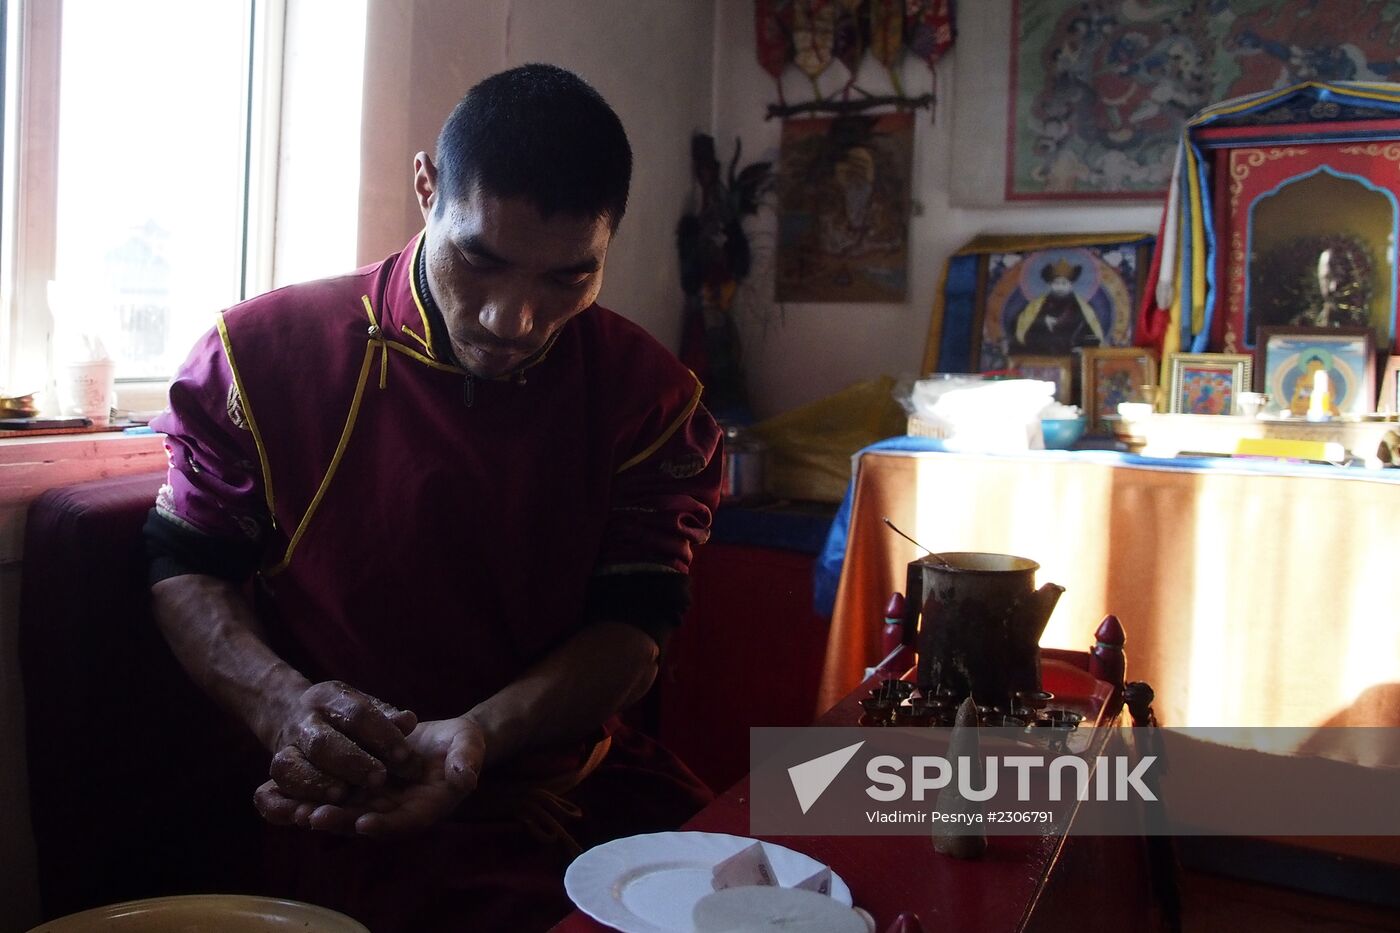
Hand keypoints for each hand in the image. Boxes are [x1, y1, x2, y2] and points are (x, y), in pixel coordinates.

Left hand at [255, 715, 484, 836]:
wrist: (445, 742)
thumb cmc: (462, 745)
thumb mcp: (469, 747)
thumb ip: (467, 762)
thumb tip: (466, 778)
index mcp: (424, 808)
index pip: (404, 822)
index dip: (386, 824)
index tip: (366, 822)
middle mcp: (394, 811)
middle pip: (365, 821)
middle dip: (341, 820)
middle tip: (315, 817)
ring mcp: (374, 800)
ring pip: (342, 810)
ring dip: (316, 811)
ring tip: (291, 809)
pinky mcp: (357, 786)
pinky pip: (331, 794)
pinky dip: (307, 795)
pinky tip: (278, 793)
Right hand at [260, 680, 419, 810]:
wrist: (289, 710)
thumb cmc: (343, 715)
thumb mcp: (363, 706)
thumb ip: (386, 719)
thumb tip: (409, 721)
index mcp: (329, 698)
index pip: (357, 714)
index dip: (382, 735)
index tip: (405, 756)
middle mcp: (303, 722)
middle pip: (322, 743)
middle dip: (351, 762)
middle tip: (378, 779)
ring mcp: (283, 748)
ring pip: (289, 767)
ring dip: (316, 784)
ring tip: (342, 796)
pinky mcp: (272, 774)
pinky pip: (265, 794)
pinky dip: (278, 807)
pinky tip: (299, 817)